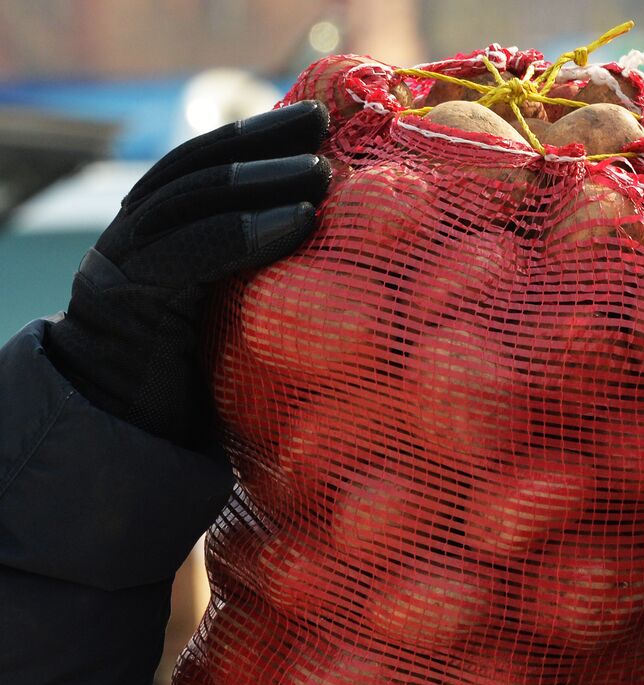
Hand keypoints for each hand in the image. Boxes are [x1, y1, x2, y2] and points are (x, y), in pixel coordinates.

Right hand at [44, 100, 331, 445]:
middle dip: (261, 142)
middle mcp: (135, 235)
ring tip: (321, 172)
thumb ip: (266, 278)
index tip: (314, 119)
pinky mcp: (128, 299)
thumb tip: (348, 256)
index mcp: (159, 232)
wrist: (125, 437)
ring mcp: (125, 262)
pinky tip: (298, 222)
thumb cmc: (198, 384)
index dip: (256, 137)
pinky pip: (190, 253)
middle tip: (321, 124)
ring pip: (192, 199)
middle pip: (198, 169)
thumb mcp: (236, 315)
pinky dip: (246, 231)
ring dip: (261, 180)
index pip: (205, 166)